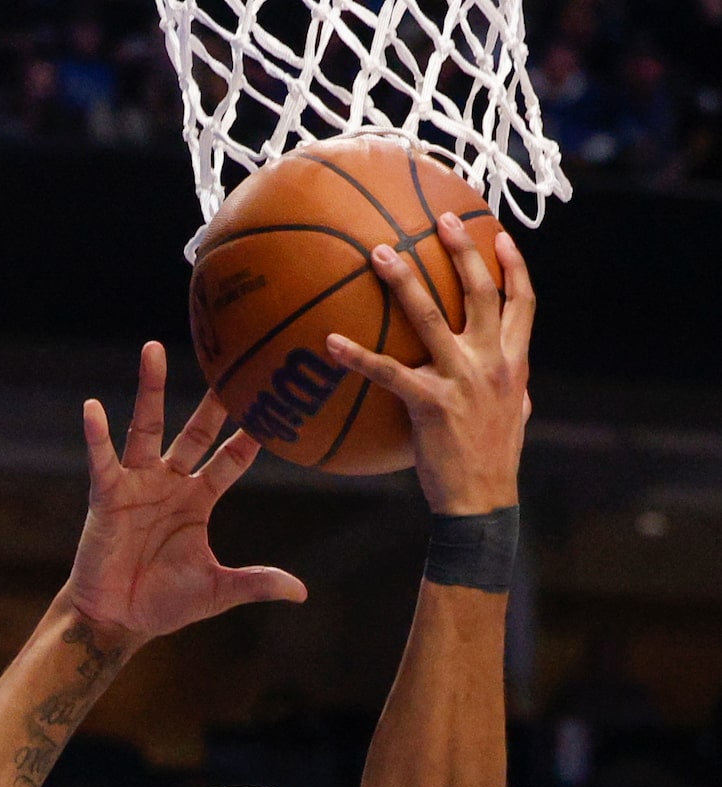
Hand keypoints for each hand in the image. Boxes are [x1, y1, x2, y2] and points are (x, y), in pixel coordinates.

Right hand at [66, 342, 306, 640]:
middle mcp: (170, 483)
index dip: (251, 434)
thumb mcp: (216, 591)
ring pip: (147, 428)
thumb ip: (255, 583)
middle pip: (196, 430)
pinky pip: (103, 460)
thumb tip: (301, 592)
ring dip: (150, 389)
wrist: (116, 621)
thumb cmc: (162, 604)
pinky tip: (92, 408)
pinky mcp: (107, 495)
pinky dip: (96, 436)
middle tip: (233, 358)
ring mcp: (137, 484)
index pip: (231, 458)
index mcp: (198, 500)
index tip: (275, 403)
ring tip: (153, 349)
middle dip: (214, 399)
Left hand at [327, 217, 534, 514]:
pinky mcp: (430, 403)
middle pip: (481, 291)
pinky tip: (330, 342)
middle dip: (462, 249)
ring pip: (433, 316)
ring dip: (404, 281)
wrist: (482, 502)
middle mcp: (492, 362)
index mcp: (514, 362)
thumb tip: (513, 381)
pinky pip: (387, 371)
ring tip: (379, 254)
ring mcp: (462, 379)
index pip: (522, 301)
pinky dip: (357, 356)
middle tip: (440, 218)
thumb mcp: (512, 417)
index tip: (499, 235)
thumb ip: (510, 389)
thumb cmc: (491, 463)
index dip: (513, 265)